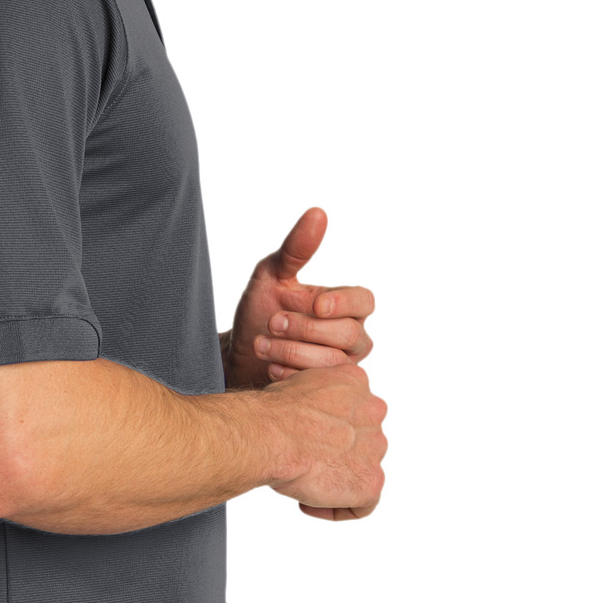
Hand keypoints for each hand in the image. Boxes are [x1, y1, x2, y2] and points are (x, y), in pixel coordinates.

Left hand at [220, 207, 374, 390]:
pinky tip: (271, 369)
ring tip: (262, 345)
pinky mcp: (327, 389)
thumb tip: (317, 212)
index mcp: (345, 305)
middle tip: (272, 322)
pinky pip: (322, 386)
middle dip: (307, 329)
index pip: (364, 301)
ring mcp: (341, 365)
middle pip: (348, 334)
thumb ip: (296, 249)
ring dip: (294, 352)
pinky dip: (293, 376)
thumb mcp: (272, 274)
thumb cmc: (259, 309)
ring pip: (335, 363)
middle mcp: (351, 335)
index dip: (343, 303)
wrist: (238, 353)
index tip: (315, 305)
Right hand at [264, 361, 387, 519]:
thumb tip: (303, 410)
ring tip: (304, 483)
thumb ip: (311, 396)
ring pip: (362, 469)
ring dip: (337, 479)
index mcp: (355, 381)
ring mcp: (375, 447)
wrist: (271, 435)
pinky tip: (308, 504)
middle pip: (362, 439)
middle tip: (306, 461)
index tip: (308, 437)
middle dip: (336, 453)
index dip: (329, 425)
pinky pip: (362, 504)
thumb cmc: (272, 412)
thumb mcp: (293, 384)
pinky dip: (336, 508)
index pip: (353, 407)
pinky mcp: (370, 481)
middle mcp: (373, 411)